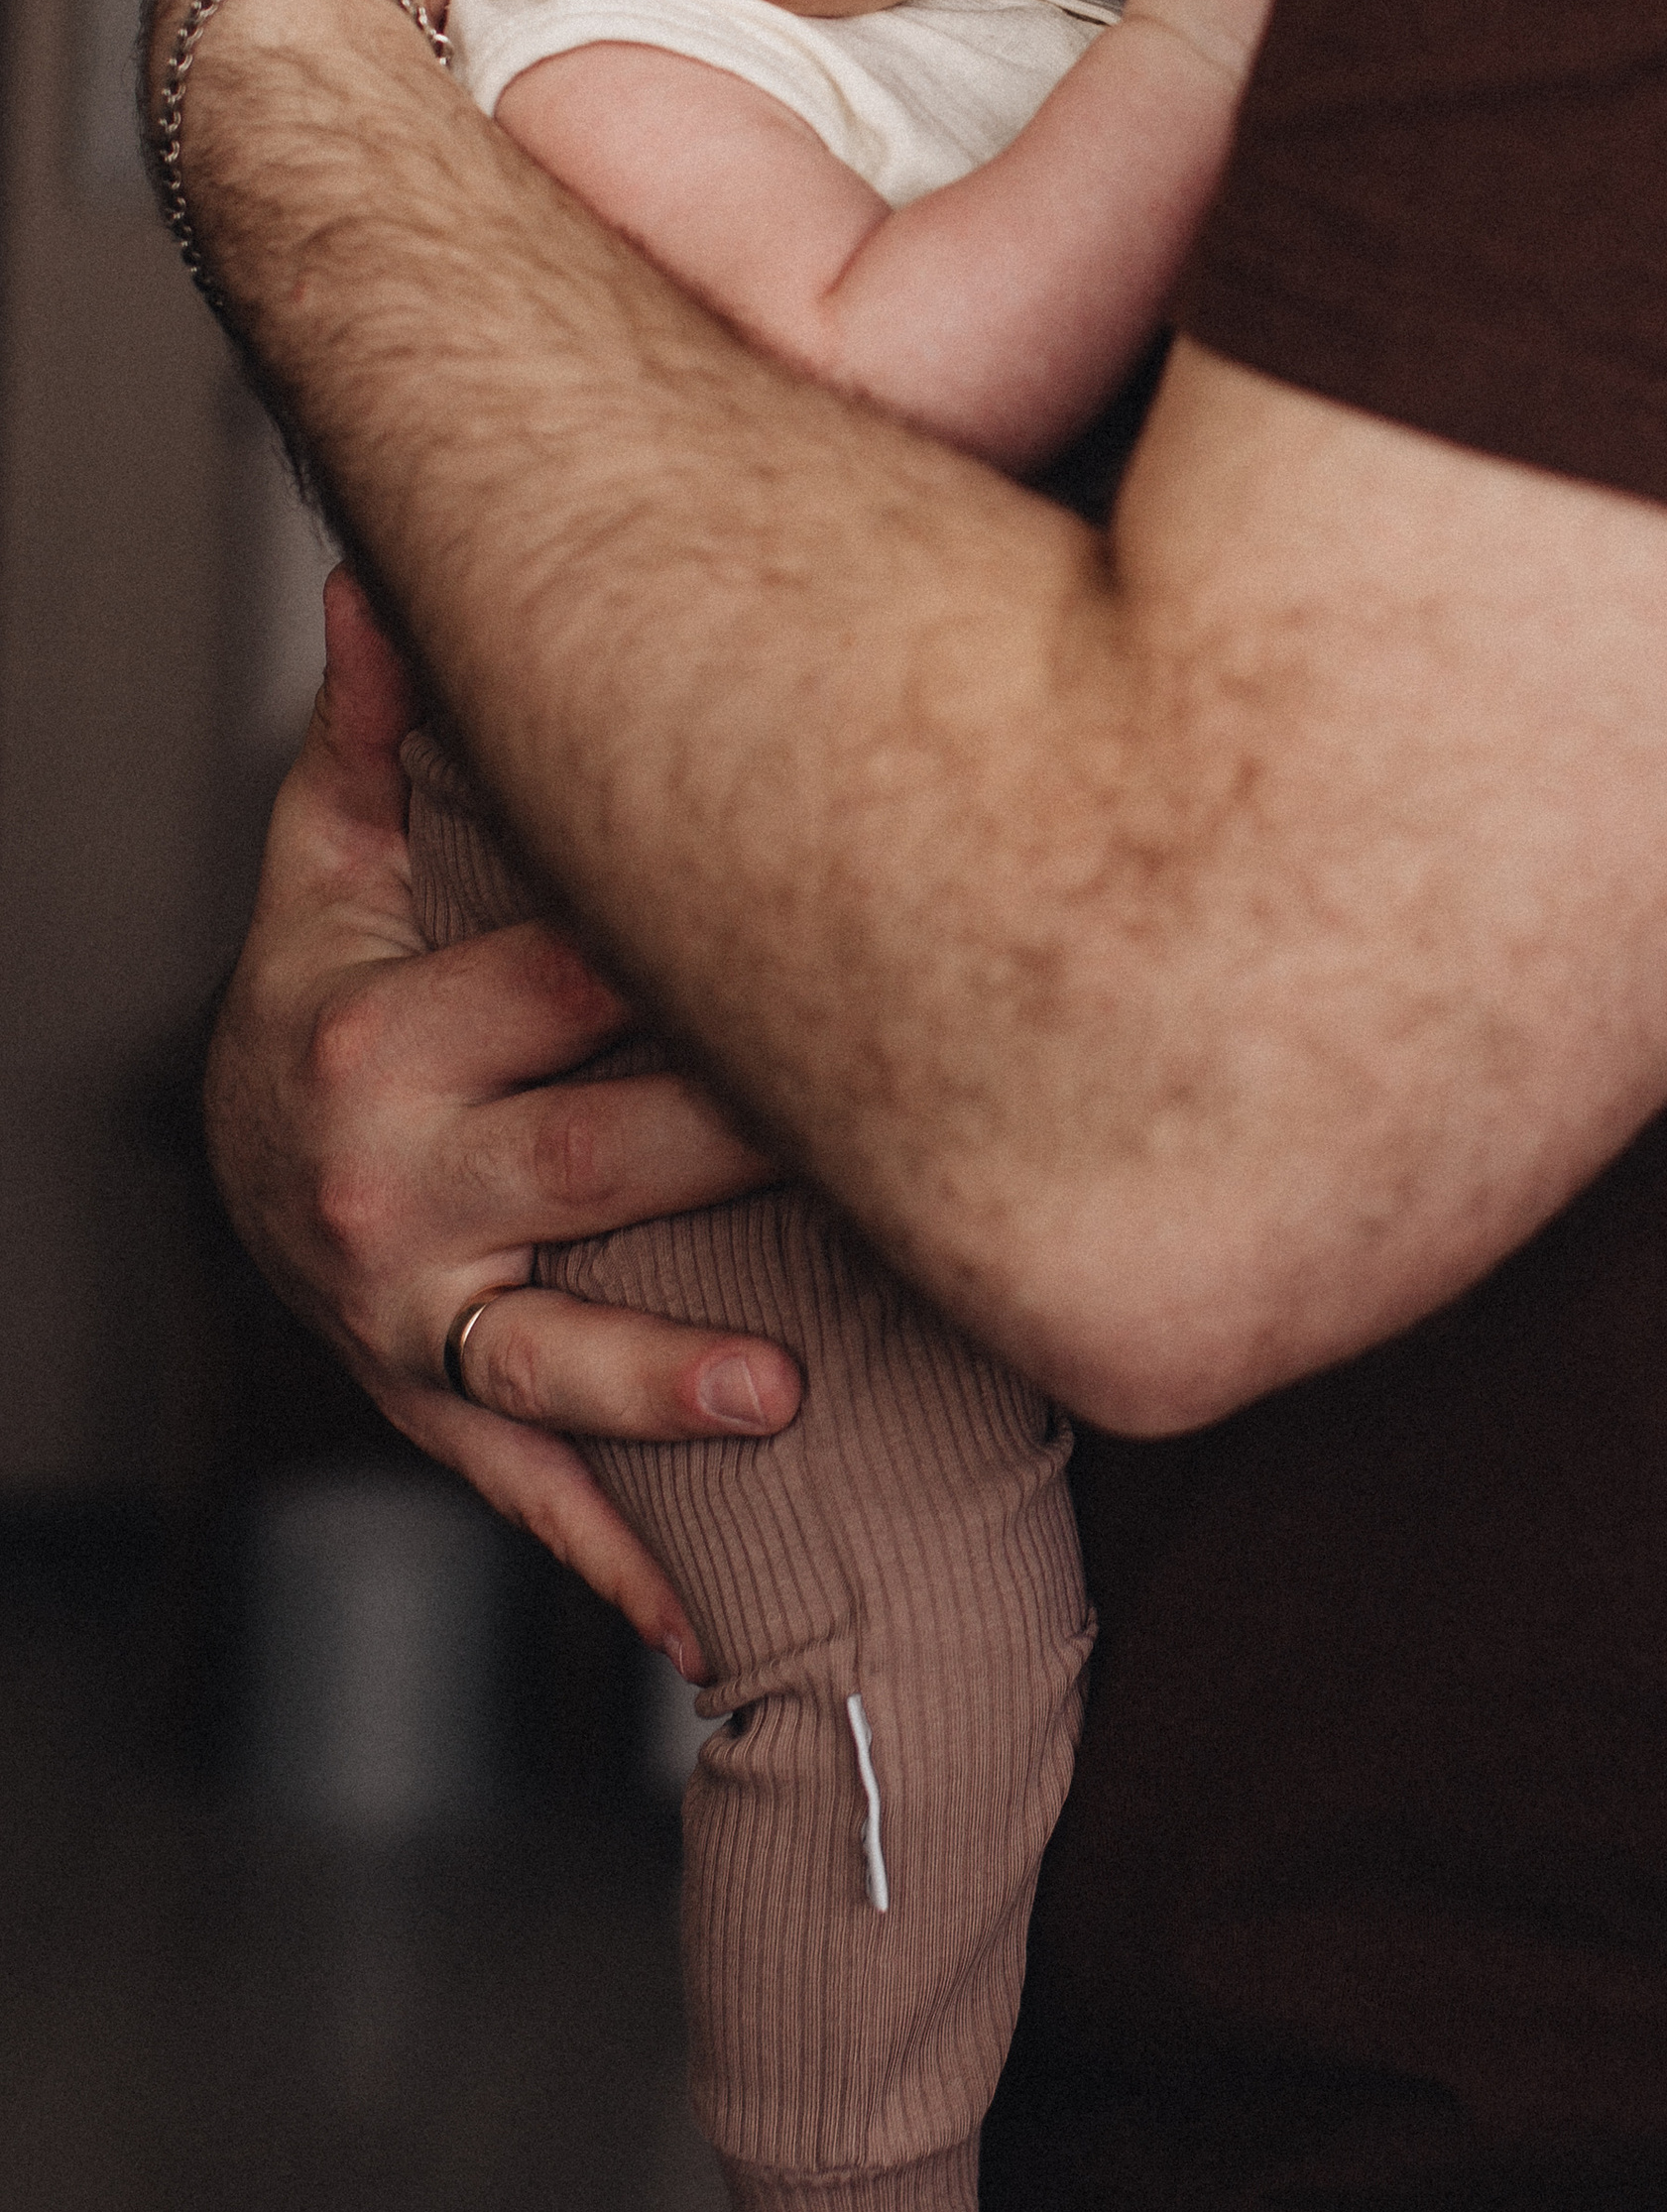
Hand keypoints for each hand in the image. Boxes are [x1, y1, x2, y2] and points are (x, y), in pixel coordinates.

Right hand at [206, 569, 803, 1669]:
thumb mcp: (323, 869)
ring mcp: (409, 1320)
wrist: (231, 1166)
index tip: (824, 918)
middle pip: (591, 1155)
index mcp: (375, 1037)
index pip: (559, 983)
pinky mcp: (435, 1413)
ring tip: (782, 1388)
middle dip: (735, 1143)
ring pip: (548, 1354)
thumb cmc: (323, 993)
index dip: (691, 953)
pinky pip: (528, 1495)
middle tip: (890, 1130)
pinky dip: (618, 1566)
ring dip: (666, 1378)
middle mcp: (387, 1191)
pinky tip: (713, 1634)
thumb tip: (376, 577)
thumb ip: (364, 735)